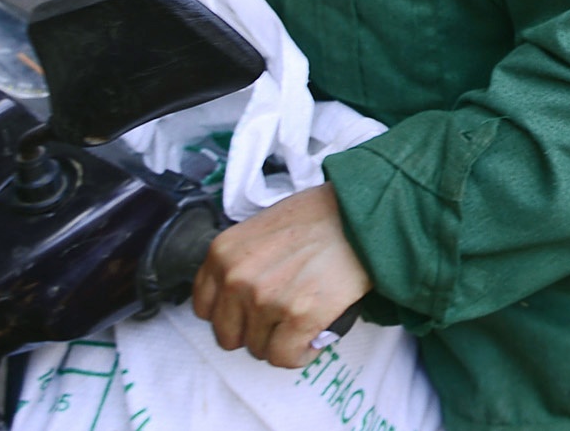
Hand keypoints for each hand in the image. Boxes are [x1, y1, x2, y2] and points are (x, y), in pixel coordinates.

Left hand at [191, 183, 372, 368]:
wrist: (364, 212)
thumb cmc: (321, 214)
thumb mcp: (263, 225)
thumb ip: (242, 258)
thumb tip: (239, 292)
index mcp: (223, 253)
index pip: (205, 308)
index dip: (232, 312)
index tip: (252, 309)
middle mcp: (237, 278)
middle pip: (230, 335)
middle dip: (255, 330)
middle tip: (281, 316)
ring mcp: (267, 299)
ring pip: (260, 348)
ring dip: (281, 340)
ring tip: (303, 321)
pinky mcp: (299, 316)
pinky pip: (286, 357)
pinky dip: (300, 353)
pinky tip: (313, 337)